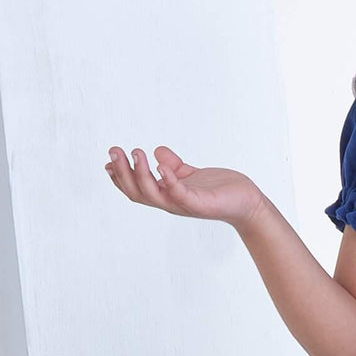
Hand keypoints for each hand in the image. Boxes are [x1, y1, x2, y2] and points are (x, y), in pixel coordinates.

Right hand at [104, 145, 264, 226]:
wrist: (248, 202)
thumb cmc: (220, 190)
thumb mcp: (191, 174)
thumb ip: (174, 165)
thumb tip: (157, 151)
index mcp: (167, 195)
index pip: (136, 189)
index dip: (119, 177)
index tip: (108, 160)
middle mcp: (171, 202)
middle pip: (137, 192)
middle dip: (122, 172)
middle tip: (114, 150)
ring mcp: (184, 205)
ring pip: (153, 194)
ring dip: (140, 173)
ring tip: (136, 152)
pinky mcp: (200, 204)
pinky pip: (179, 194)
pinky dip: (169, 181)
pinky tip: (161, 166)